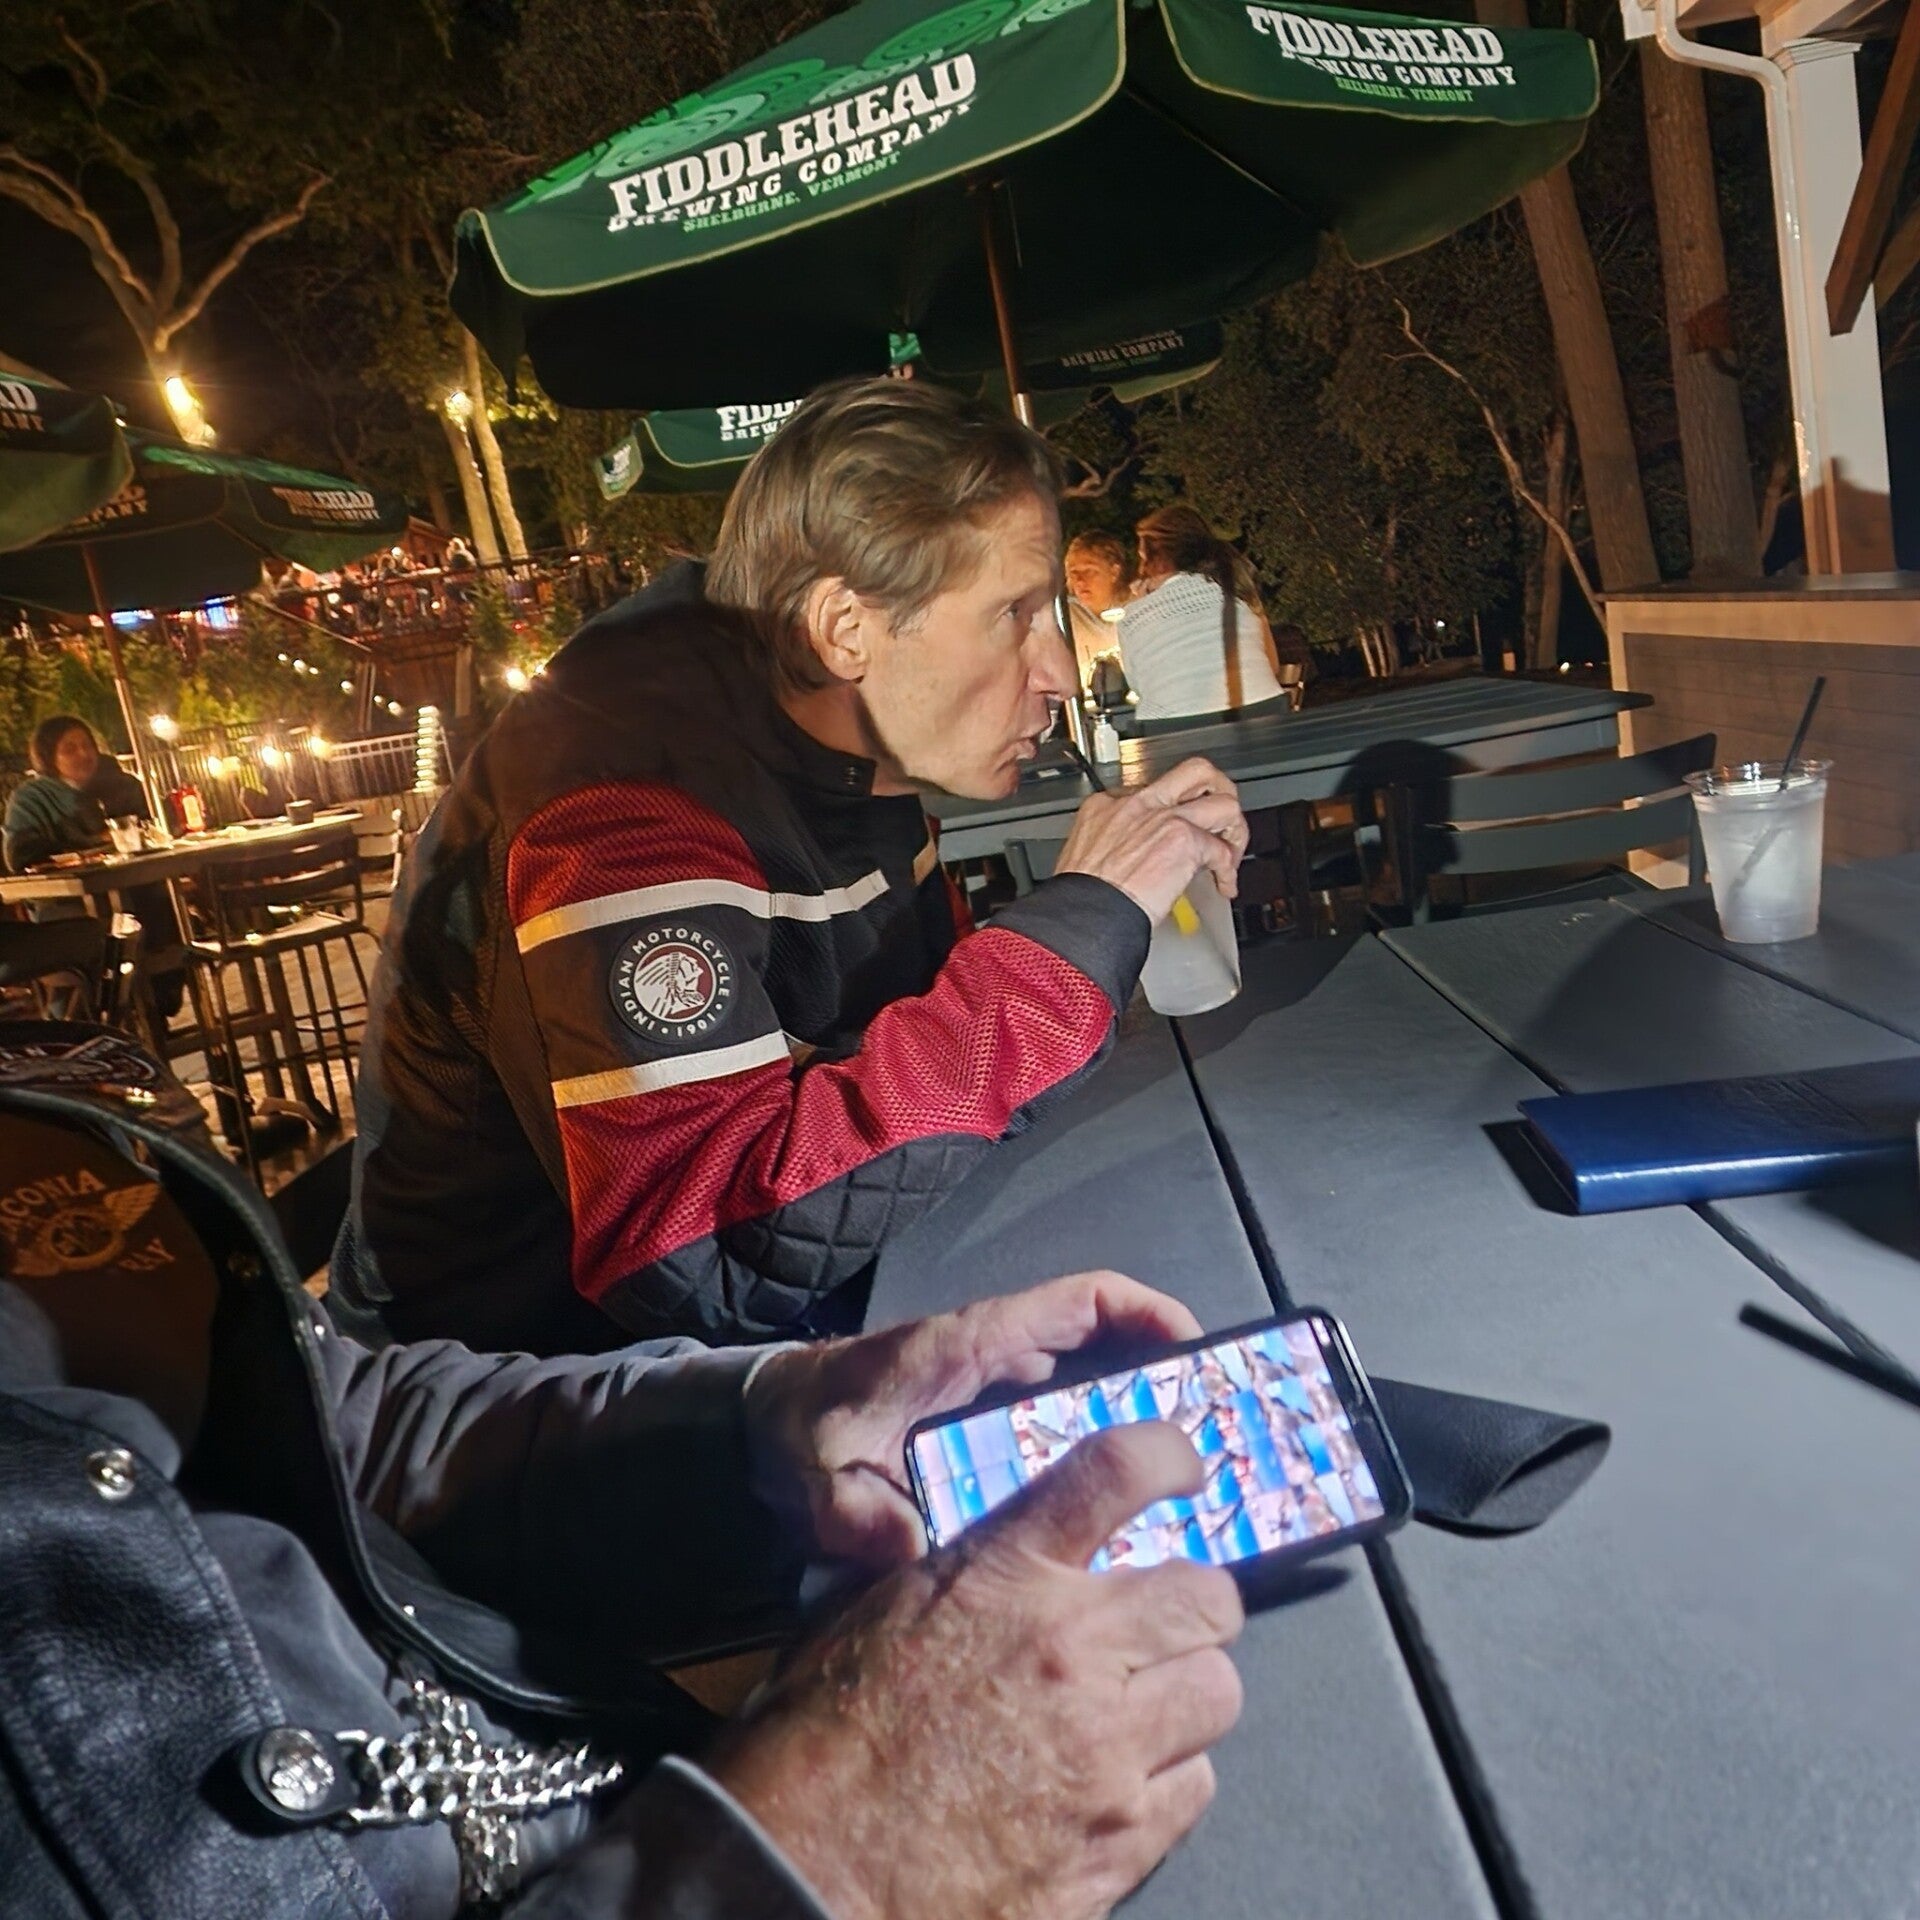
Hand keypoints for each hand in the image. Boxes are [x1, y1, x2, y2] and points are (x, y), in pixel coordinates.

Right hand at [710, 1421, 1245, 1919]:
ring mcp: (1108, 1751)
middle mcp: (1073, 1651)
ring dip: (1182, 1695)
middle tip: (1155, 1622)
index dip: (1166, 1456)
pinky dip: (1167, 1782)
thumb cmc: (817, 1745)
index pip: (1119, 1472)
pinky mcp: (1121, 1841)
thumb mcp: (870, 1613)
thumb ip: (957, 1575)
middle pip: (1209, 1595)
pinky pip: (1194, 1788)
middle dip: (1190, 1605)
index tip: (1180, 1467)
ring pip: (1217, 1692)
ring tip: (1134, 1710)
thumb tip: (994, 1560)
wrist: (806, 1873)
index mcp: (1005, 1576)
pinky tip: (1115, 1786)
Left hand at [746, 1271, 1201, 1566]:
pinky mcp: (984, 1423)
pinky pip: (1059, 1421)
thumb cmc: (799, 1431)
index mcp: (970, 1345)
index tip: (1199, 1346)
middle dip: (1164, 1375)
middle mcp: (993, 1357)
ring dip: (1138, 1415)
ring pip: (1086, 1386)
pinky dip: (1098, 1446)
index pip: (1078, 1302)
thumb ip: (860, 1514)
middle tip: (1221, 1429)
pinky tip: (1125, 1506)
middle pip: (1102, 1345)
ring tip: (1194, 1474)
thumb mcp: (822, 1476)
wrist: (764, 1430)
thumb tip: (915, 1551)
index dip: (1145, 1312)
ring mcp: (992, 1388)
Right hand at [1054, 756, 1248, 920]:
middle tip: (1221, 818)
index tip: (1177, 830)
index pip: (1153, 790)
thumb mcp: (1084, 856)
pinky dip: (1229, 871)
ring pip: (1223, 801)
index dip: (1173, 812)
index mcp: (1108, 806)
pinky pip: (1222, 850)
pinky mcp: (1184, 841)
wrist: (1085, 914)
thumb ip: (1112, 846)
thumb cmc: (1082, 898)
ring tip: (1230, 854)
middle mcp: (1139, 804)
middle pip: (1196, 772)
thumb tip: (1131, 859)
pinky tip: (1223, 885)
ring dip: (1234, 830)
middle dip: (1220, 791)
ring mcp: (1164, 818)